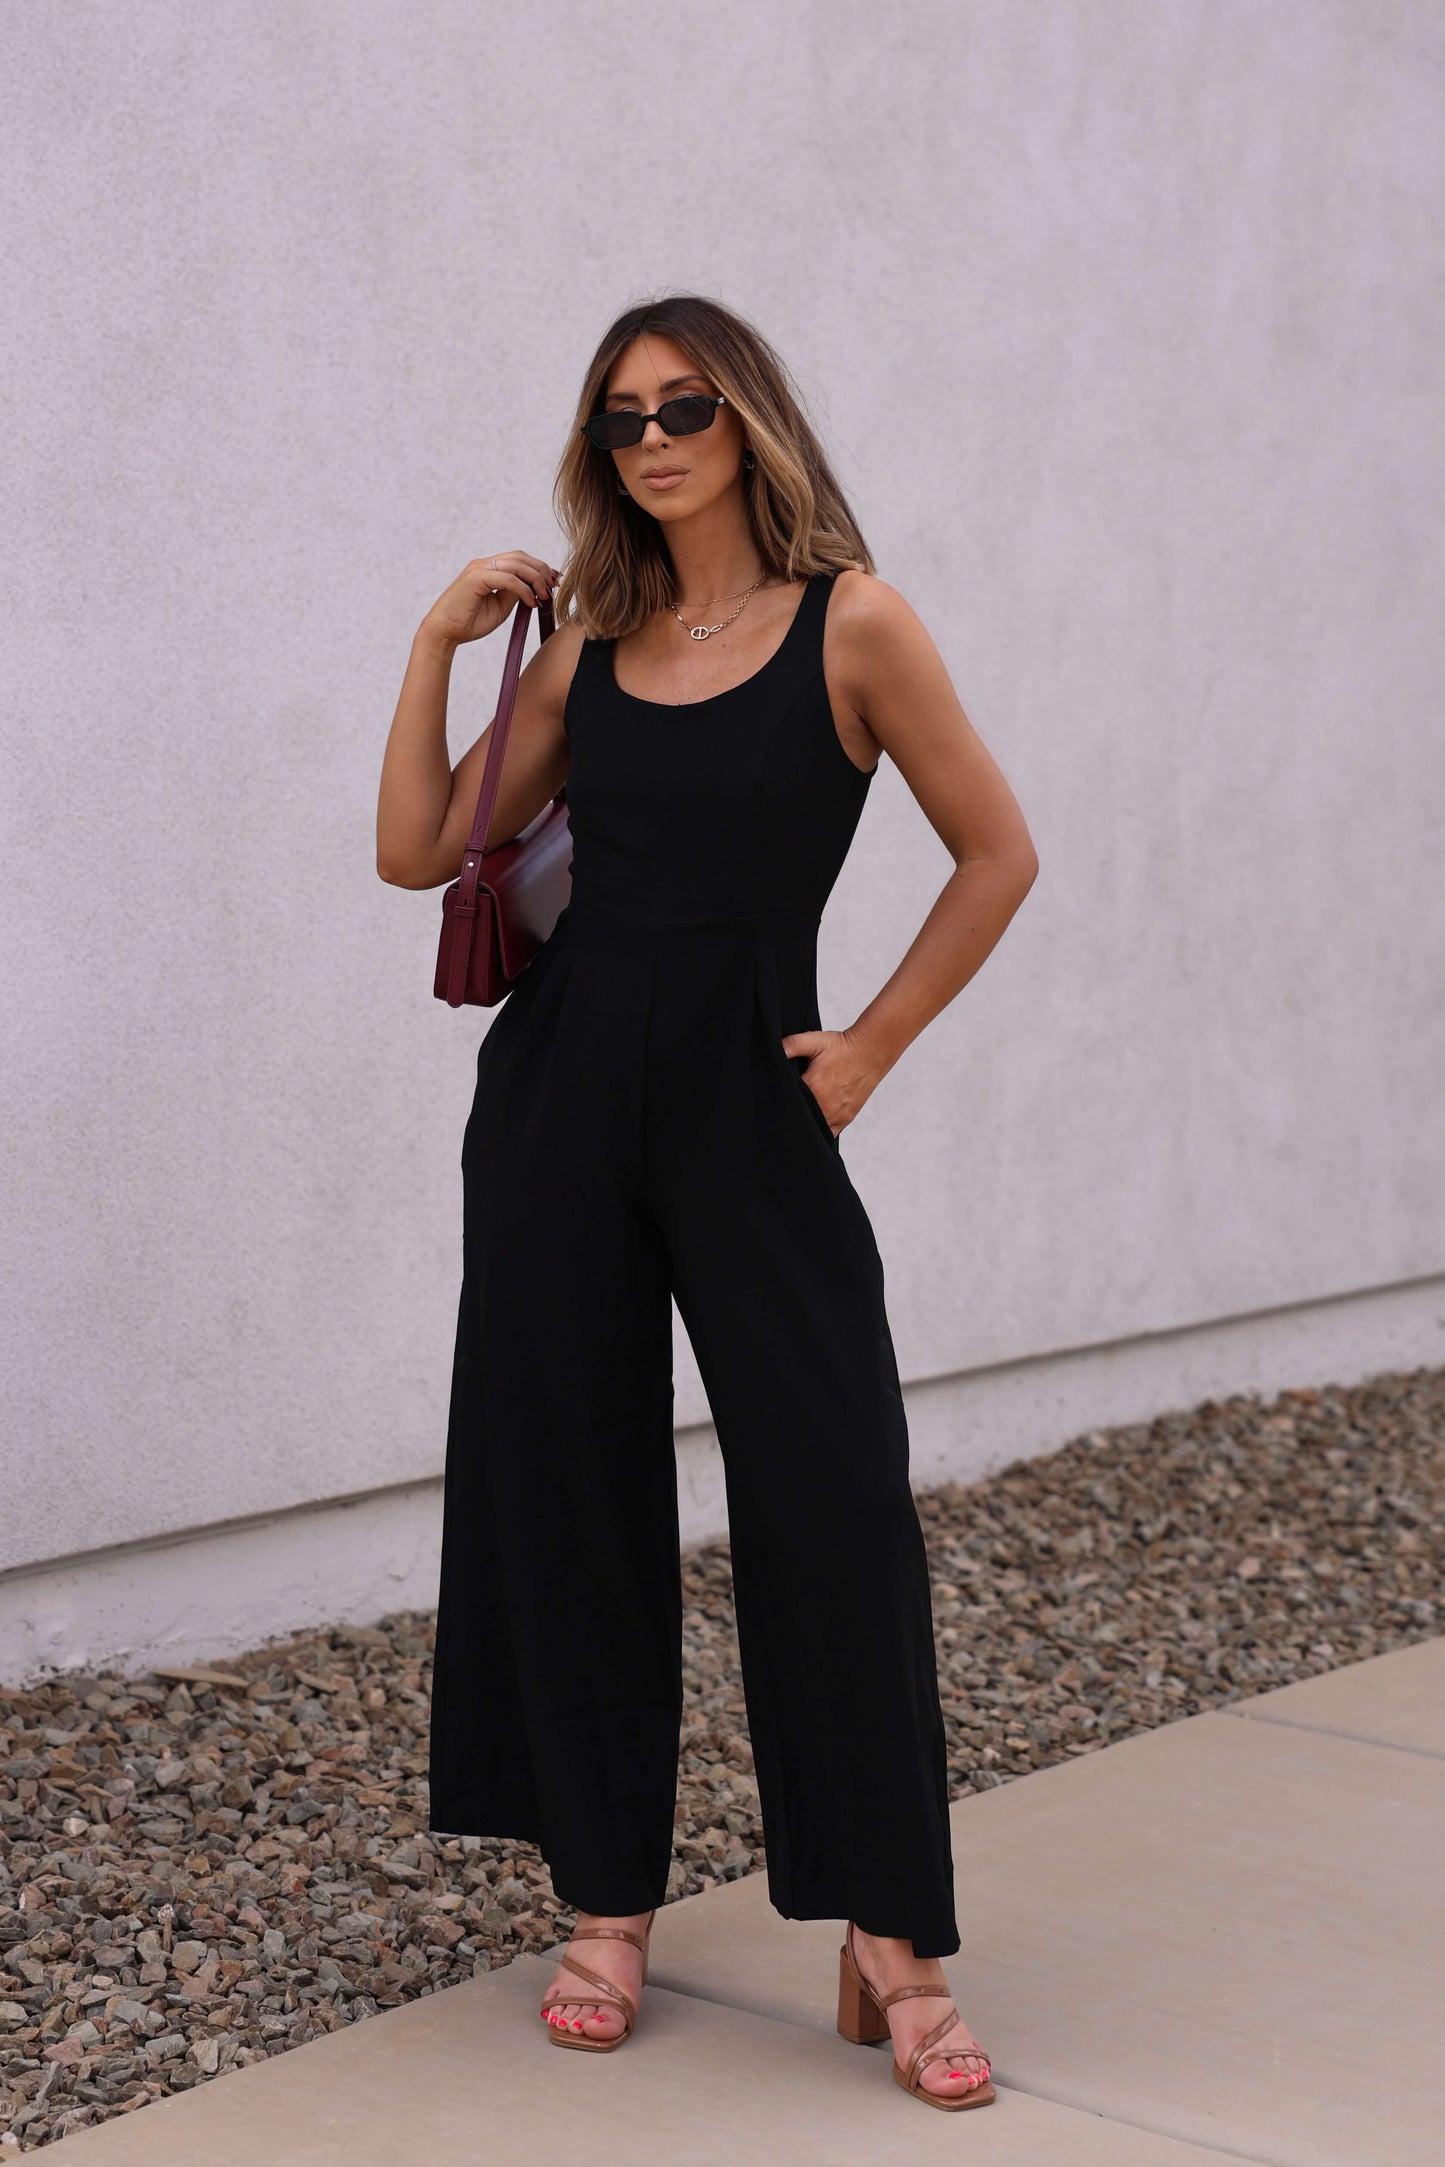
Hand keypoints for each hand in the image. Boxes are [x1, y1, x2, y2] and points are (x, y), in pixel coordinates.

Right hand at [421, 549, 561, 650]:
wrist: (444, 632)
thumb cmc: (469, 622)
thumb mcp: (501, 608)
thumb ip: (515, 594)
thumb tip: (532, 587)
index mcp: (489, 569)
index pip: (519, 560)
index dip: (540, 568)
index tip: (555, 582)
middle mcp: (484, 564)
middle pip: (520, 557)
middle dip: (542, 570)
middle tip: (553, 587)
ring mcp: (479, 569)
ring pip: (516, 564)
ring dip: (535, 578)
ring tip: (544, 595)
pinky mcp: (475, 578)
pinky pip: (507, 578)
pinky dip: (523, 589)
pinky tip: (530, 602)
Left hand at [780, 1024, 891, 1135]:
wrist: (870, 1052)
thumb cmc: (841, 1046)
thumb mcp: (814, 1040)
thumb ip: (791, 1044)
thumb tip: (771, 1050)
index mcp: (813, 1088)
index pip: (786, 1103)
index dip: (777, 1101)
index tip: (772, 1098)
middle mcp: (824, 1106)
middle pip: (798, 1118)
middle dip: (789, 1115)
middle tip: (781, 1108)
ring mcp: (836, 1115)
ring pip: (812, 1129)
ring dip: (803, 1125)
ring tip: (795, 1117)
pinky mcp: (844, 1119)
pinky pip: (827, 1134)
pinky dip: (818, 1131)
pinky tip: (810, 1125)